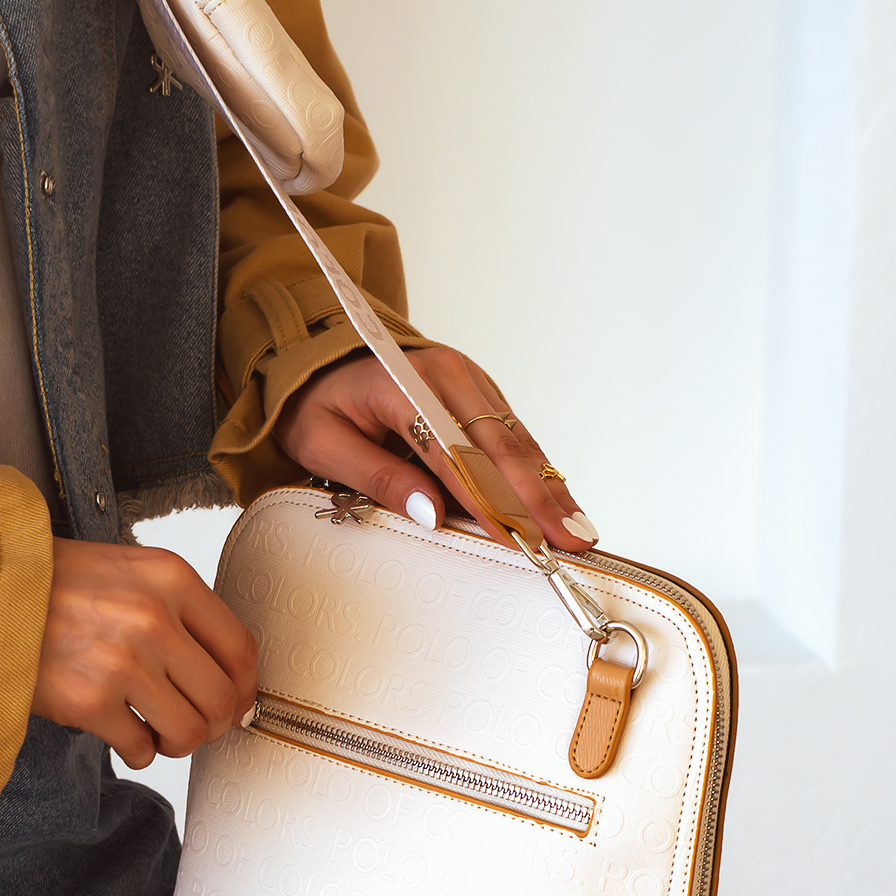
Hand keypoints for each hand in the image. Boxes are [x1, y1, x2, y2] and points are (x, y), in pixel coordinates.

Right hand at [30, 539, 256, 768]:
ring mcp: (121, 661)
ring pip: (190, 732)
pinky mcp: (88, 702)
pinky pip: (142, 749)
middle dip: (214, 724)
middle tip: (193, 724)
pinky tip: (120, 732)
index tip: (236, 703)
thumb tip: (225, 670)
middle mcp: (153, 618)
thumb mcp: (128, 570)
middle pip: (222, 698)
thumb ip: (178, 609)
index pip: (240, 648)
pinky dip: (137, 751)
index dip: (245, 688)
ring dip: (177, 742)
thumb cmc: (54, 584)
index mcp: (171, 579)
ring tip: (155, 731)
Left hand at [274, 347, 599, 552]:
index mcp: (403, 384)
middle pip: (500, 447)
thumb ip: (374, 476)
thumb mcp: (322, 443)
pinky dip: (539, 473)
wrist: (316, 352)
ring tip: (580, 531)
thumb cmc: (315, 402)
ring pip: (517, 442)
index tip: (516, 539)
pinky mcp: (480, 392)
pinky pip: (515, 436)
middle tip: (570, 542)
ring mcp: (469, 380)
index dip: (488, 500)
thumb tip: (431, 513)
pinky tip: (563, 505)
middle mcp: (447, 375)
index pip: (453, 453)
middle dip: (537, 500)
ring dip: (549, 489)